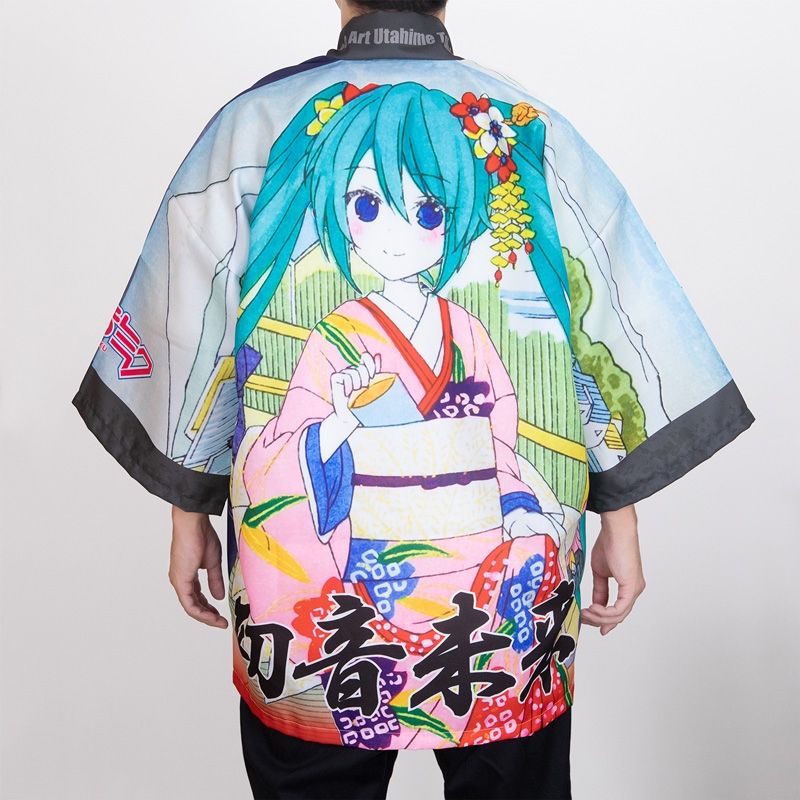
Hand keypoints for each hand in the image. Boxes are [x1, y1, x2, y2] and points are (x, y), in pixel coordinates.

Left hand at [168, 505, 227, 628]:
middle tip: (221, 622)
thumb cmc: (202, 536)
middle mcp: (180, 580)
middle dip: (208, 615)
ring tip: (219, 622)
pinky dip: (201, 612)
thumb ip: (215, 581)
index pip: (197, 597)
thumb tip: (219, 596)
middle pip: (193, 605)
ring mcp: (179, 582)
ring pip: (191, 607)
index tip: (221, 614)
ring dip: (206, 617)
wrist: (193, 524)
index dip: (209, 607)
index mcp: (187, 575)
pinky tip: (212, 616)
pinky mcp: (181, 581)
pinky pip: (190, 604)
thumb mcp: (213, 563)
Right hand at [330, 352, 381, 422]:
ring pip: (353, 371)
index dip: (370, 364)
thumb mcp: (373, 388)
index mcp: (362, 371)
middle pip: (361, 365)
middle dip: (366, 377)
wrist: (351, 418)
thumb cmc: (363, 405)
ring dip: (357, 383)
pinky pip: (343, 375)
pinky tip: (347, 393)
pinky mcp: (335, 378)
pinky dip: (347, 384)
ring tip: (356, 393)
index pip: (366, 358)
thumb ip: (374, 371)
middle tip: (365, 388)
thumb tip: (377, 354)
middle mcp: (353, 371)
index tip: (373, 377)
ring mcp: (344, 374)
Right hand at [581, 504, 644, 634]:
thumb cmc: (609, 544)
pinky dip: (605, 612)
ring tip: (586, 612)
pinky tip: (594, 608)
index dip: (604, 619)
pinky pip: (619, 609)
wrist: (616, 531)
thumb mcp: (600, 572)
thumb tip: (596, 604)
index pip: (618, 610)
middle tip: (584, 618)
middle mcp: (634, 590)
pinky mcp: (632, 587)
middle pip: (618, 616)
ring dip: (600, 617)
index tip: (589, 621)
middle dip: (599, 620)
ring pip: (619, 615)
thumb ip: (600, 589)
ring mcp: (634, 589)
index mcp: (628, 586)